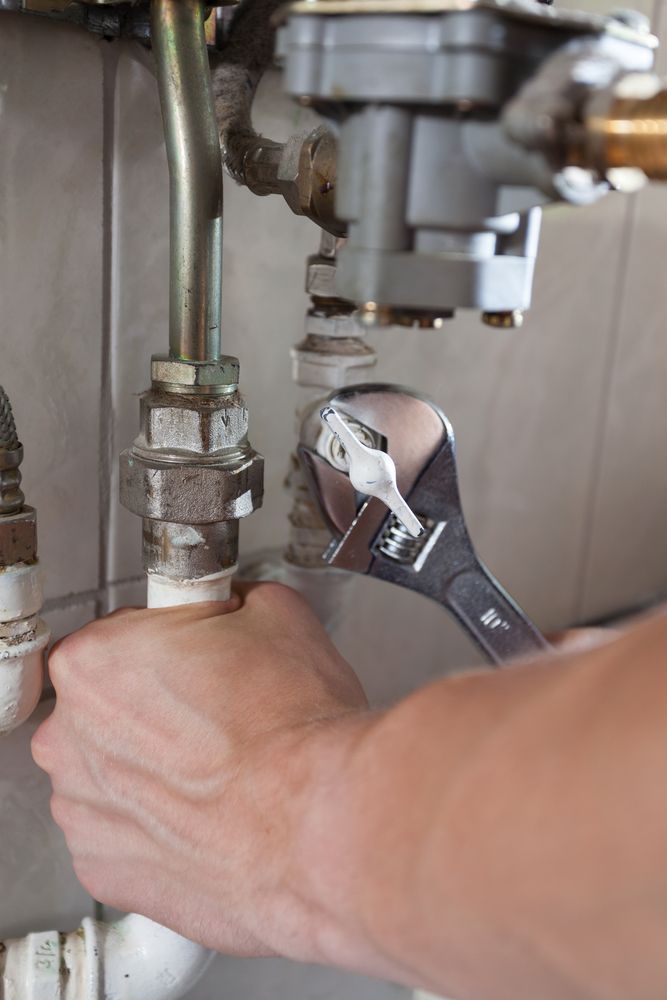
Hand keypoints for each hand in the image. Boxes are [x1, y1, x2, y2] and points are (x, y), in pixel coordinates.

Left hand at [31, 583, 367, 958]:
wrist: (321, 824)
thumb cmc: (294, 730)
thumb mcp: (273, 611)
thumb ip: (226, 601)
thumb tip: (229, 607)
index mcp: (94, 661)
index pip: (114, 635)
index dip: (165, 645)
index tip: (193, 659)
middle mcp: (68, 737)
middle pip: (104, 707)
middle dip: (153, 708)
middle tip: (217, 714)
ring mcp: (80, 811)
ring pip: (110, 774)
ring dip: (151, 770)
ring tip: (218, 769)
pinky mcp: (103, 869)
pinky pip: (119, 833)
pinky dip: (155, 827)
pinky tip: (206, 815)